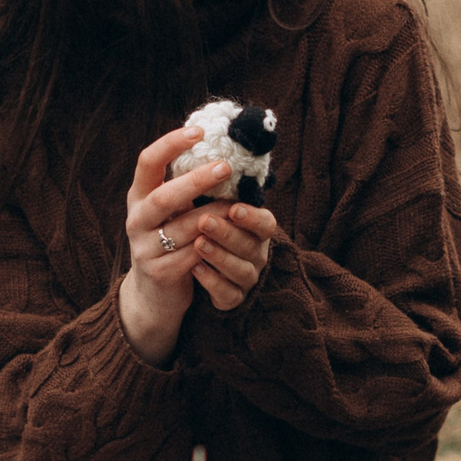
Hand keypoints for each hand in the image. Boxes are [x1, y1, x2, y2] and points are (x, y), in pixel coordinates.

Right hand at [119, 125, 231, 364]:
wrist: (154, 293)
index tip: (199, 131)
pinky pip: (191, 256)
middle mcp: (136, 220)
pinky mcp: (159, 272)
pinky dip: (212, 246)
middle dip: (196, 181)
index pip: (147, 161)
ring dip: (214, 217)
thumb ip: (188, 188)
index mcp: (139, 196)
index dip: (170, 143)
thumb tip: (224, 151)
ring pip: (183, 229)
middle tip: (226, 166)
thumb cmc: (172, 239)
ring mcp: (144, 248)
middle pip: (163, 197)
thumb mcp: (173, 211)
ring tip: (238, 207)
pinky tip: (229, 239)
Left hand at [188, 200, 278, 314]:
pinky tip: (195, 269)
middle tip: (204, 221)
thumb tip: (201, 163)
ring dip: (219, 256)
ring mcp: (247, 278)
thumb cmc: (205, 226)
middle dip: (227, 233)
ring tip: (198, 243)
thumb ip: (213, 191)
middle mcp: (257, 254)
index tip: (234, 208)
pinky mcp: (233, 298)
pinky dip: (212, 281)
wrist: (193, 265)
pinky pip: (227, 294)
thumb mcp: (211, 206)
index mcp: (257, 230)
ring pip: (240, 270)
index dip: (252, 217)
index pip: (266, 223)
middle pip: (250, 245)